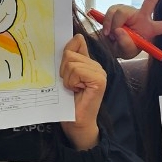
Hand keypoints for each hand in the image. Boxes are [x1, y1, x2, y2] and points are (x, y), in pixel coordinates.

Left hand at [59, 34, 104, 149]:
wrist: (76, 124)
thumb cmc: (69, 103)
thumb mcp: (65, 76)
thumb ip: (69, 58)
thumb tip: (75, 37)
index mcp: (89, 63)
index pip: (76, 42)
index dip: (66, 51)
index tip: (62, 66)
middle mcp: (96, 65)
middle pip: (69, 53)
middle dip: (63, 70)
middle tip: (69, 85)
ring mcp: (99, 72)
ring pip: (71, 62)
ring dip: (67, 78)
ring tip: (73, 89)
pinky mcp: (99, 80)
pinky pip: (77, 70)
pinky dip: (72, 82)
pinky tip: (77, 91)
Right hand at [100, 0, 161, 58]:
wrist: (109, 44)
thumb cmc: (122, 47)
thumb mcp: (126, 51)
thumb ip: (126, 44)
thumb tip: (120, 30)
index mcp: (149, 29)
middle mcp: (141, 16)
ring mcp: (129, 11)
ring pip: (121, 14)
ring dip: (114, 26)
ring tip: (111, 36)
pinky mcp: (117, 9)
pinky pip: (111, 13)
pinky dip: (106, 23)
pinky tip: (107, 31)